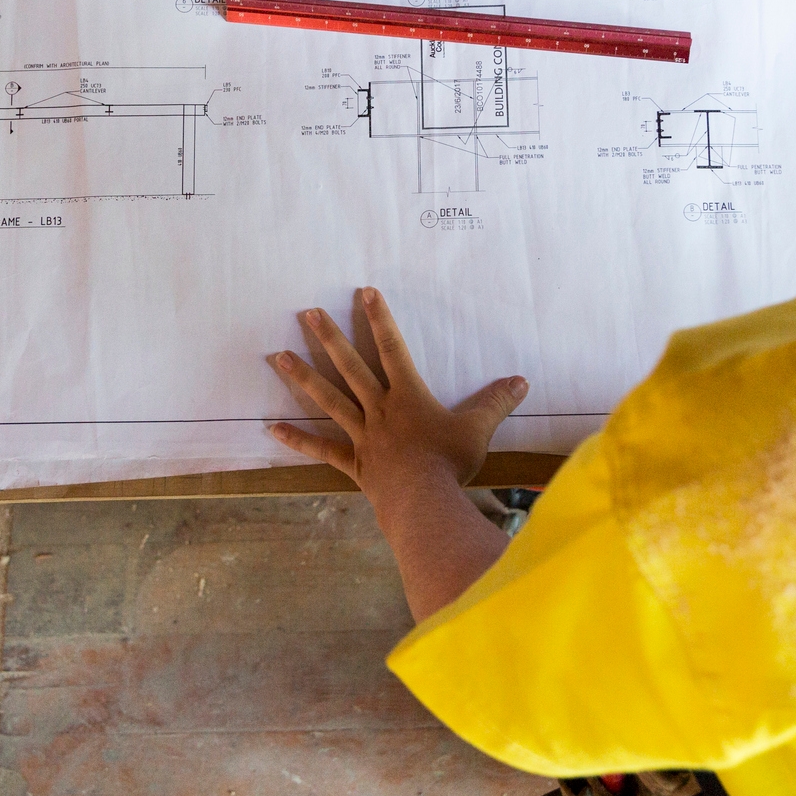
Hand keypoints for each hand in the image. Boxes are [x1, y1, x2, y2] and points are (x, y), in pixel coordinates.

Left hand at [266, 286, 527, 504]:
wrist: (423, 503)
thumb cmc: (449, 464)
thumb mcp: (478, 429)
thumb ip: (497, 402)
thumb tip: (522, 381)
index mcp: (408, 396)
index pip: (392, 348)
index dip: (379, 318)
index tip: (364, 292)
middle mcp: (379, 409)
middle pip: (350, 367)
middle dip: (329, 338)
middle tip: (306, 313)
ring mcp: (362, 435)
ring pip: (328, 399)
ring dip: (303, 377)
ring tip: (278, 356)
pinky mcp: (353, 463)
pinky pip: (321, 449)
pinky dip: (298, 439)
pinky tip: (273, 428)